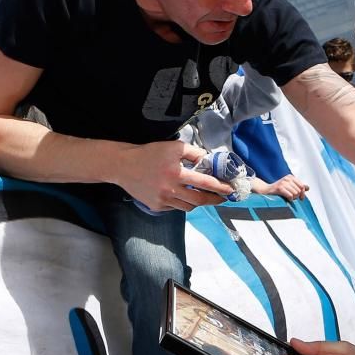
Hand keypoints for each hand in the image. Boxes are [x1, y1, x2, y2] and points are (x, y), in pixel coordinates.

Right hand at [113, 140, 232, 211]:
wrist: (123, 166)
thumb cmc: (150, 153)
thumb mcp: (174, 147)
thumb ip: (194, 153)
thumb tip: (209, 161)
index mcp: (176, 173)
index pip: (205, 183)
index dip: (221, 187)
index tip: (231, 189)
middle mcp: (170, 190)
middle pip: (200, 200)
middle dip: (215, 200)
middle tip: (223, 197)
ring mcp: (163, 201)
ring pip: (189, 206)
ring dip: (199, 201)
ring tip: (203, 195)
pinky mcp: (156, 207)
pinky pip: (175, 208)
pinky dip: (182, 202)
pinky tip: (181, 194)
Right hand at [254, 174, 308, 200]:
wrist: (266, 190)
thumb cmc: (278, 190)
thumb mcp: (289, 186)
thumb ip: (298, 186)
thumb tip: (308, 187)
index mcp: (290, 177)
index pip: (302, 186)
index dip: (302, 193)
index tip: (300, 198)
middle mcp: (287, 178)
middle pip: (299, 190)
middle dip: (297, 196)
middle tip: (292, 198)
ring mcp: (283, 183)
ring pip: (295, 193)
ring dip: (293, 198)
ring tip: (288, 198)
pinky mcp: (279, 188)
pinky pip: (290, 195)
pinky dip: (290, 199)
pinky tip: (287, 199)